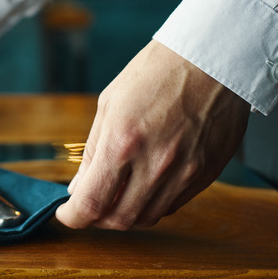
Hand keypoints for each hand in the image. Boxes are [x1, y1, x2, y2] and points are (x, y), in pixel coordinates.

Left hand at [55, 40, 249, 229]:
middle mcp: (155, 164)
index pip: (92, 202)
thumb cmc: (155, 73)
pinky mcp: (206, 174)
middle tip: (89, 206)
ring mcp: (185, 172)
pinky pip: (173, 205)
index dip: (74, 217)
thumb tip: (78, 187)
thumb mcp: (110, 104)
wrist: (210, 59)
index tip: (67, 214)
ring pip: (148, 217)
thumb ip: (93, 150)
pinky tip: (142, 188)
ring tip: (115, 198)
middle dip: (97, 219)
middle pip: (120, 219)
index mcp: (123, 142)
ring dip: (124, 215)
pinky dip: (151, 205)